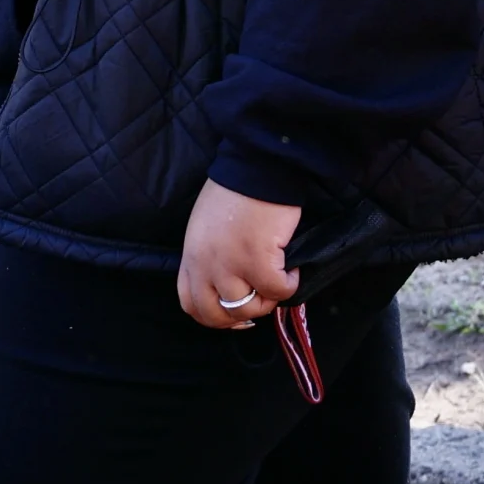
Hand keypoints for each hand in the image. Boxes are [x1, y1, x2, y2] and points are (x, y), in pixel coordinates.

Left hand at [177, 179, 301, 329]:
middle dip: (241, 316)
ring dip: (267, 300)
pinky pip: (277, 290)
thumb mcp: (206, 227)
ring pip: (248, 308)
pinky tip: (293, 269)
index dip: (214, 317)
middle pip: (216, 315)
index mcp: (191, 255)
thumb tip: (230, 280)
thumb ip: (210, 255)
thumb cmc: (235, 189)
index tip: (234, 314)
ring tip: (278, 281)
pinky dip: (289, 285)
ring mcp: (231, 264)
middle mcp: (206, 265)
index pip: (191, 304)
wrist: (256, 166)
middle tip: (261, 300)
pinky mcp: (258, 260)